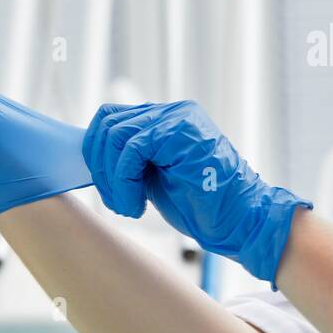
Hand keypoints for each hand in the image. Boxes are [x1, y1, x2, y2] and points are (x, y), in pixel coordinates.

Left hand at [82, 100, 312, 289]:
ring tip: (128, 206)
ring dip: (112, 178)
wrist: (240, 220)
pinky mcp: (180, 133)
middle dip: (100, 166)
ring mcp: (178, 118)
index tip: (107, 188)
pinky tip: (137, 206)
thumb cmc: (201, 205)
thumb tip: (92, 159)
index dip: (97, 153)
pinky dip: (124, 182)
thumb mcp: (155, 177)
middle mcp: (173, 112)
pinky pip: (131, 150)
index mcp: (167, 119)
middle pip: (108, 121)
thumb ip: (130, 161)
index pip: (113, 118)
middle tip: (116, 201)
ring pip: (115, 134)